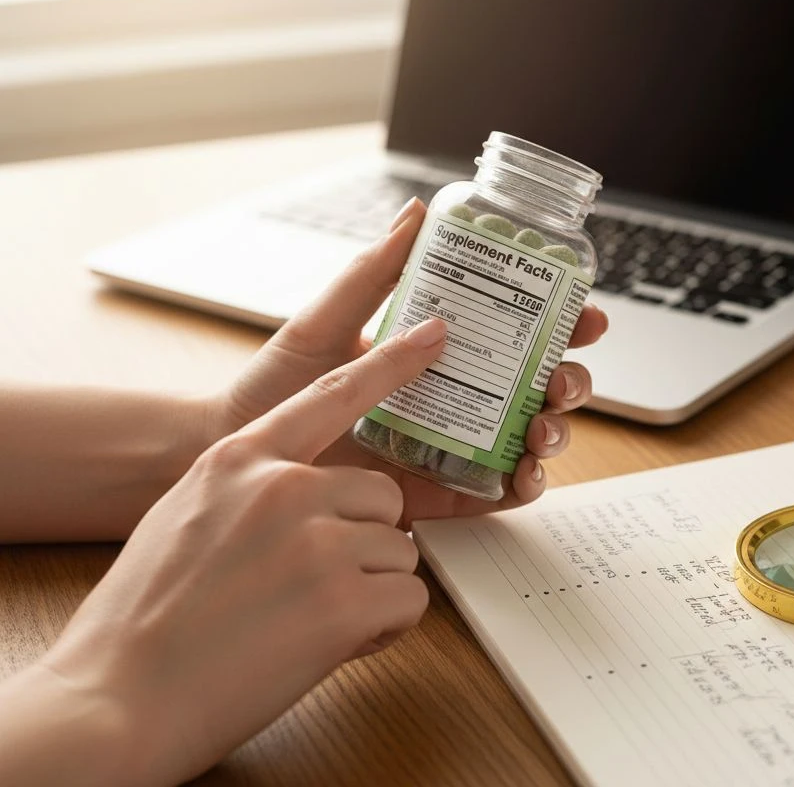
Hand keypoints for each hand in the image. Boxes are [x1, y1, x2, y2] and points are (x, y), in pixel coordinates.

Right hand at [34, 319, 448, 786]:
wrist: (115, 700)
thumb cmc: (142, 621)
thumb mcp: (184, 516)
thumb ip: (248, 489)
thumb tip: (302, 491)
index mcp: (239, 460)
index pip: (334, 395)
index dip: (390, 364)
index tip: (432, 337)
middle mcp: (283, 488)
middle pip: (382, 494)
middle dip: (366, 541)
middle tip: (318, 585)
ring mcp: (317, 541)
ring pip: (399, 551)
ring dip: (371, 589)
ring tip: (309, 621)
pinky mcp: (345, 602)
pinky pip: (410, 600)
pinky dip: (383, 630)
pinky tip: (330, 644)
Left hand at [213, 197, 608, 523]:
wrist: (239, 453)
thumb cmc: (275, 386)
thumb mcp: (325, 322)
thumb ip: (372, 273)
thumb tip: (416, 213)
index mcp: (440, 350)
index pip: (518, 332)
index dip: (562, 323)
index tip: (585, 315)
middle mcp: (457, 397)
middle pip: (538, 386)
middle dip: (569, 381)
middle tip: (562, 379)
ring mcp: (452, 446)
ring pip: (528, 438)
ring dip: (554, 433)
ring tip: (543, 430)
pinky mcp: (439, 493)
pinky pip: (495, 493)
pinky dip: (522, 487)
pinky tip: (522, 477)